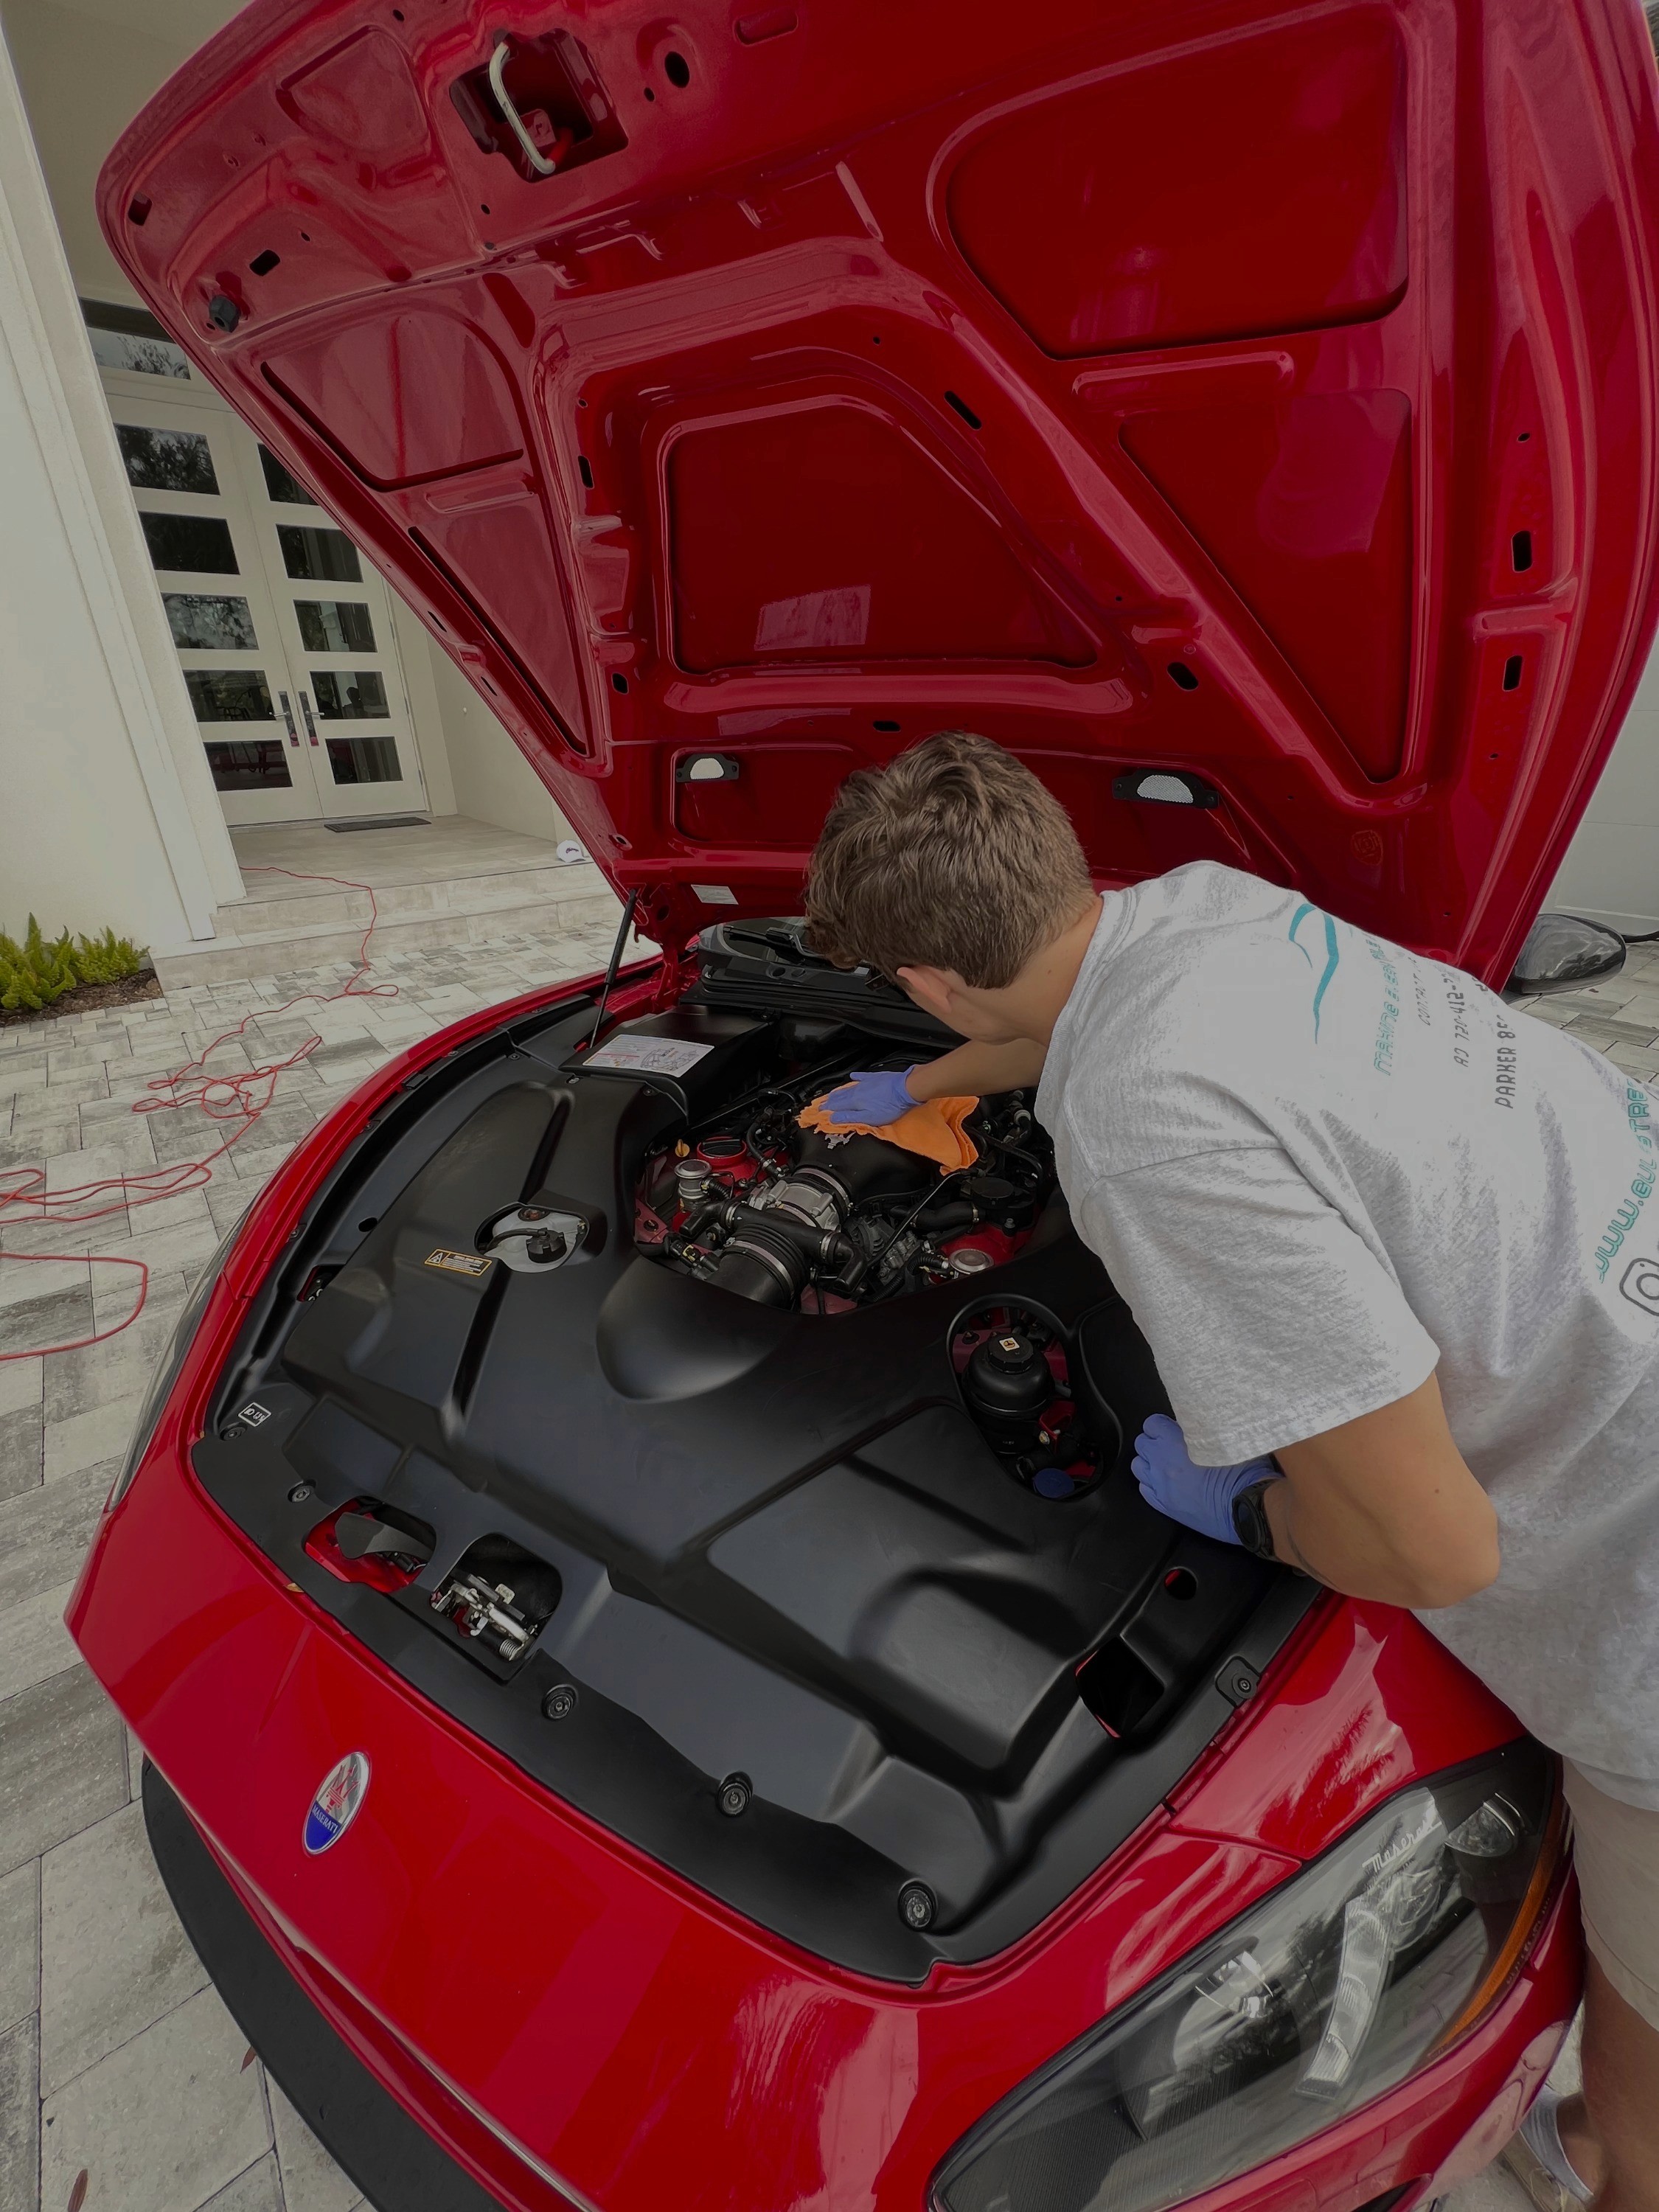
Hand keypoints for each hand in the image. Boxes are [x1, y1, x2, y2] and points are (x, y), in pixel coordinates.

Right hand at [820, 1067, 918, 1125]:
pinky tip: (852, 1076)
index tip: (818, 1111)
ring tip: (832, 1093)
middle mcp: (858, 1090)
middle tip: (822, 1103)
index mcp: (854, 1102)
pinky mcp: (876, 1078)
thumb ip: (850, 1118)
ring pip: (848, 1087)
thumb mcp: (868, 1118)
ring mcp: (866, 1083)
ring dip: (839, 1091)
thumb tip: (833, 1118)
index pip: (836, 1106)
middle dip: (830, 1100)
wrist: (906, 1089)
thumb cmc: (890, 1106)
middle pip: (840, 1096)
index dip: (826, 1109)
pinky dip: (855, 1077)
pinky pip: (862, 1077)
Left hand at [1131, 1412, 1276, 1546]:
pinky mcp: (1166, 1507)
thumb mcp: (1229, 1439)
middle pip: (1142, 1444)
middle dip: (1155, 1442)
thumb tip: (1202, 1425)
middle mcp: (1162, 1464)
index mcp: (1174, 1443)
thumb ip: (1208, 1430)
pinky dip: (1152, 1483)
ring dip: (1150, 1462)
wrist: (1250, 1509)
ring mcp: (1161, 1487)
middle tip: (1172, 1445)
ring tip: (1168, 1464)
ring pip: (1139, 1467)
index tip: (1173, 1428)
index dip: (1163, 1425)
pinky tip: (1168, 1483)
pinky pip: (1145, 1490)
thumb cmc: (1243, 1474)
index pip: (1152, 1424)